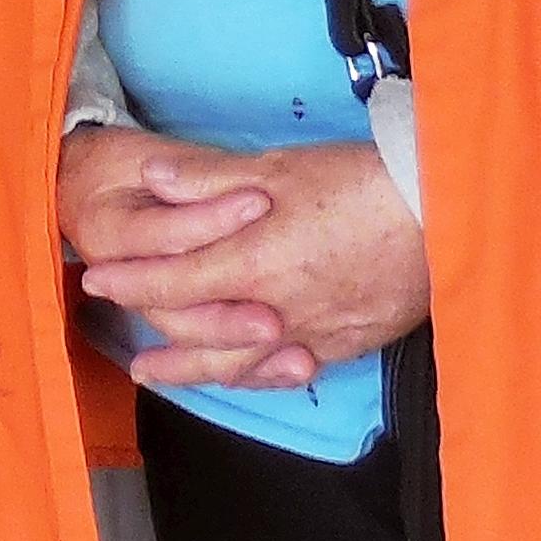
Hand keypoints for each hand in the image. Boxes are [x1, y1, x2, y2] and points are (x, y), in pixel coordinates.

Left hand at [77, 140, 428, 389]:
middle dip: (153, 329)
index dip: (130, 283)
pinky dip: (254, 374)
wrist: (443, 211)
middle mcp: (277, 309)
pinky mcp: (348, 342)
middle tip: (118, 327)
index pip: (172, 283)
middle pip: (197, 331)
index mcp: (253, 262)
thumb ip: (208, 180)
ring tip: (154, 373)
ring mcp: (314, 333)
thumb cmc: (360, 181)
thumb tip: (151, 178)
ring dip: (191, 369)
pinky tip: (239, 373)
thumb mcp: (277, 166)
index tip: (96, 281)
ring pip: (238, 363)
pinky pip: (288, 370)